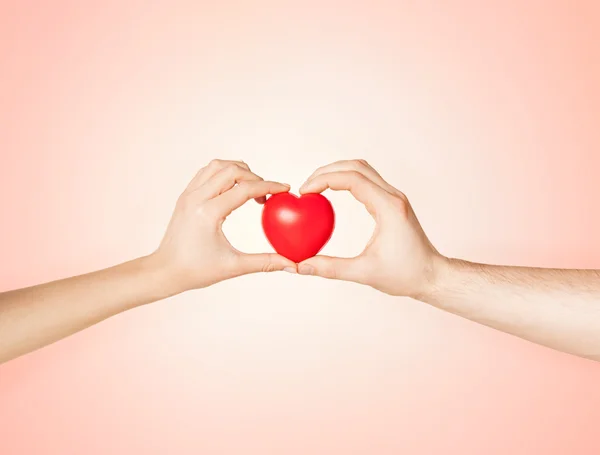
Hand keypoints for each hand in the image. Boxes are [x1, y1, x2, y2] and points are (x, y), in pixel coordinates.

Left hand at [153, 159, 295, 291]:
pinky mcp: (185, 196)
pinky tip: (233, 190)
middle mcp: (196, 198)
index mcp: (208, 213)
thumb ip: (265, 263)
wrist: (165, 271)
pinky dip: (224, 174)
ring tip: (251, 189)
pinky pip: (206, 173)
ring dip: (238, 171)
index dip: (269, 187)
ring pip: (217, 166)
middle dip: (255, 177)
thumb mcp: (233, 267)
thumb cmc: (196, 271)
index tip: (285, 189)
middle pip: (232, 170)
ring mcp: (188, 194)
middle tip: (267, 195)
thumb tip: (292, 264)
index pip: (244, 189)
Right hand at [297, 159, 443, 297]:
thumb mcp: (365, 273)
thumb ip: (331, 268)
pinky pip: (367, 181)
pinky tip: (333, 194)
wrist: (432, 276)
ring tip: (316, 187)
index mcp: (388, 207)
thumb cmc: (405, 275)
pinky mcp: (393, 203)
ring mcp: (394, 198)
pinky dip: (347, 181)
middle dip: (327, 171)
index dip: (323, 180)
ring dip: (337, 172)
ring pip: (362, 170)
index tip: (305, 192)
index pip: (351, 178)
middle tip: (306, 187)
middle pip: (356, 167)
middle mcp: (393, 196)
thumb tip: (301, 266)